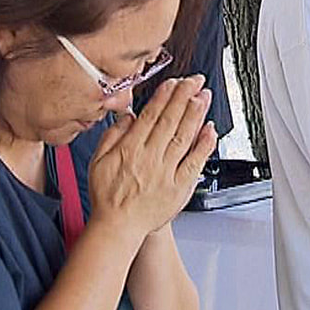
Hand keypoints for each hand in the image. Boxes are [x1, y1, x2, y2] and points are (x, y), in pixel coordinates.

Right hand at [88, 76, 217, 238]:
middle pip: (170, 121)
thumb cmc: (108, 197)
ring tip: (203, 96)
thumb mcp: (98, 161)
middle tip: (194, 81)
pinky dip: (204, 144)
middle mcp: (149, 158)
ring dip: (195, 114)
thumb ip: (112, 136)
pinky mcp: (179, 187)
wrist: (118, 227)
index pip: (151, 116)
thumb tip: (128, 117)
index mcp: (130, 149)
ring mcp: (166, 172)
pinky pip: (194, 162)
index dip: (164, 96)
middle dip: (184, 97)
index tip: (174, 83)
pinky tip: (210, 129)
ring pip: (184, 137)